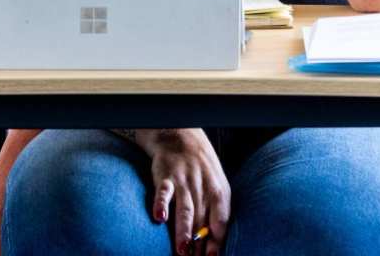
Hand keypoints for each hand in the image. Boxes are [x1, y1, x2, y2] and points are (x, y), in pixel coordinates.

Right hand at [136, 128, 228, 255]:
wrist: (180, 136)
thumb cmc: (201, 169)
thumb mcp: (216, 185)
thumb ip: (215, 213)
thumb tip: (213, 245)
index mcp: (218, 192)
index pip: (220, 221)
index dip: (216, 241)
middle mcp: (202, 188)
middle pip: (202, 221)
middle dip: (199, 245)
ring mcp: (183, 182)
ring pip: (185, 209)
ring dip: (183, 231)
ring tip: (182, 250)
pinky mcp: (165, 176)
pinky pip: (163, 192)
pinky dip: (161, 204)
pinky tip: (159, 218)